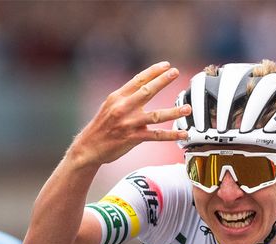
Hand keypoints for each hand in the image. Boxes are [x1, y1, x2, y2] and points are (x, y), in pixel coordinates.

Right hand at [68, 62, 189, 166]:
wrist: (88, 147)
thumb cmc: (101, 126)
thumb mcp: (110, 105)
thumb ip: (127, 97)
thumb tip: (145, 87)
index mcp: (118, 97)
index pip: (138, 80)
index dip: (153, 71)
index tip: (166, 65)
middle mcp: (123, 108)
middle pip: (147, 91)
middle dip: (162, 81)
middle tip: (176, 73)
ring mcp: (129, 123)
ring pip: (155, 116)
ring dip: (173, 112)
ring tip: (187, 108)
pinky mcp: (133, 138)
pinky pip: (156, 136)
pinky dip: (171, 135)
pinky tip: (183, 133)